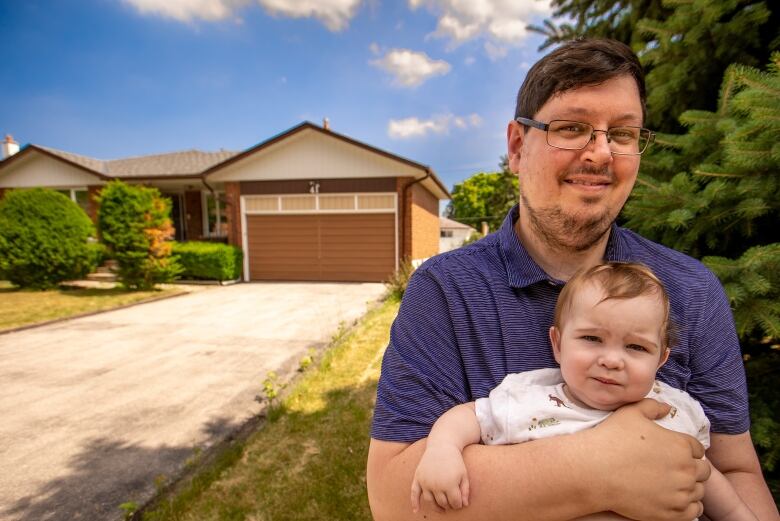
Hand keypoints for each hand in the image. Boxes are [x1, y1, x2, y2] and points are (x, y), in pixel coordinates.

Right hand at [410, 443, 469, 512]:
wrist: (441, 445)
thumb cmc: (455, 461)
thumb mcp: (464, 474)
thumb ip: (465, 490)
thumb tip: (464, 505)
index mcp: (450, 484)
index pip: (455, 503)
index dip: (458, 505)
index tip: (460, 503)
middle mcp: (436, 484)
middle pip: (442, 503)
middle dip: (449, 505)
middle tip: (452, 504)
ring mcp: (425, 481)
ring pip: (430, 501)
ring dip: (436, 507)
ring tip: (442, 509)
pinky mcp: (418, 477)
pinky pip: (414, 493)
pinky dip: (414, 503)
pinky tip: (416, 511)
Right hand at [586, 398, 709, 520]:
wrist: (594, 471)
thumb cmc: (611, 439)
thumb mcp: (631, 413)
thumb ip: (652, 406)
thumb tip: (666, 407)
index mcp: (680, 445)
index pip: (697, 449)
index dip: (686, 449)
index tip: (673, 452)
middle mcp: (685, 470)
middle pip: (703, 470)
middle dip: (691, 468)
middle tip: (672, 468)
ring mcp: (680, 493)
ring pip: (699, 491)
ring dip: (689, 487)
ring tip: (671, 484)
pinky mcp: (671, 513)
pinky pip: (694, 512)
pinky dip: (688, 506)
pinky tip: (674, 499)